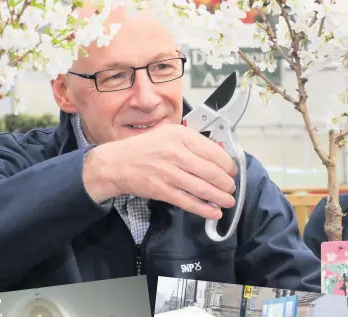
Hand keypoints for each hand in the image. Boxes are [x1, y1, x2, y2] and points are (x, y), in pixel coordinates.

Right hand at [83, 124, 237, 219]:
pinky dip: (204, 208)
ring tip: (229, 201)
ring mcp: (168, 172)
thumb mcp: (169, 134)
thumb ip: (192, 143)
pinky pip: (188, 201)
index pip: (212, 151)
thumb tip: (218, 156)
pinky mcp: (161, 190)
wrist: (116, 163)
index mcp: (179, 136)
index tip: (232, 170)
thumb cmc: (145, 148)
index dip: (227, 164)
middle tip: (231, 188)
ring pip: (202, 188)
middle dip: (226, 183)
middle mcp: (175, 152)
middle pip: (210, 171)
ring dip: (219, 197)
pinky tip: (214, 212)